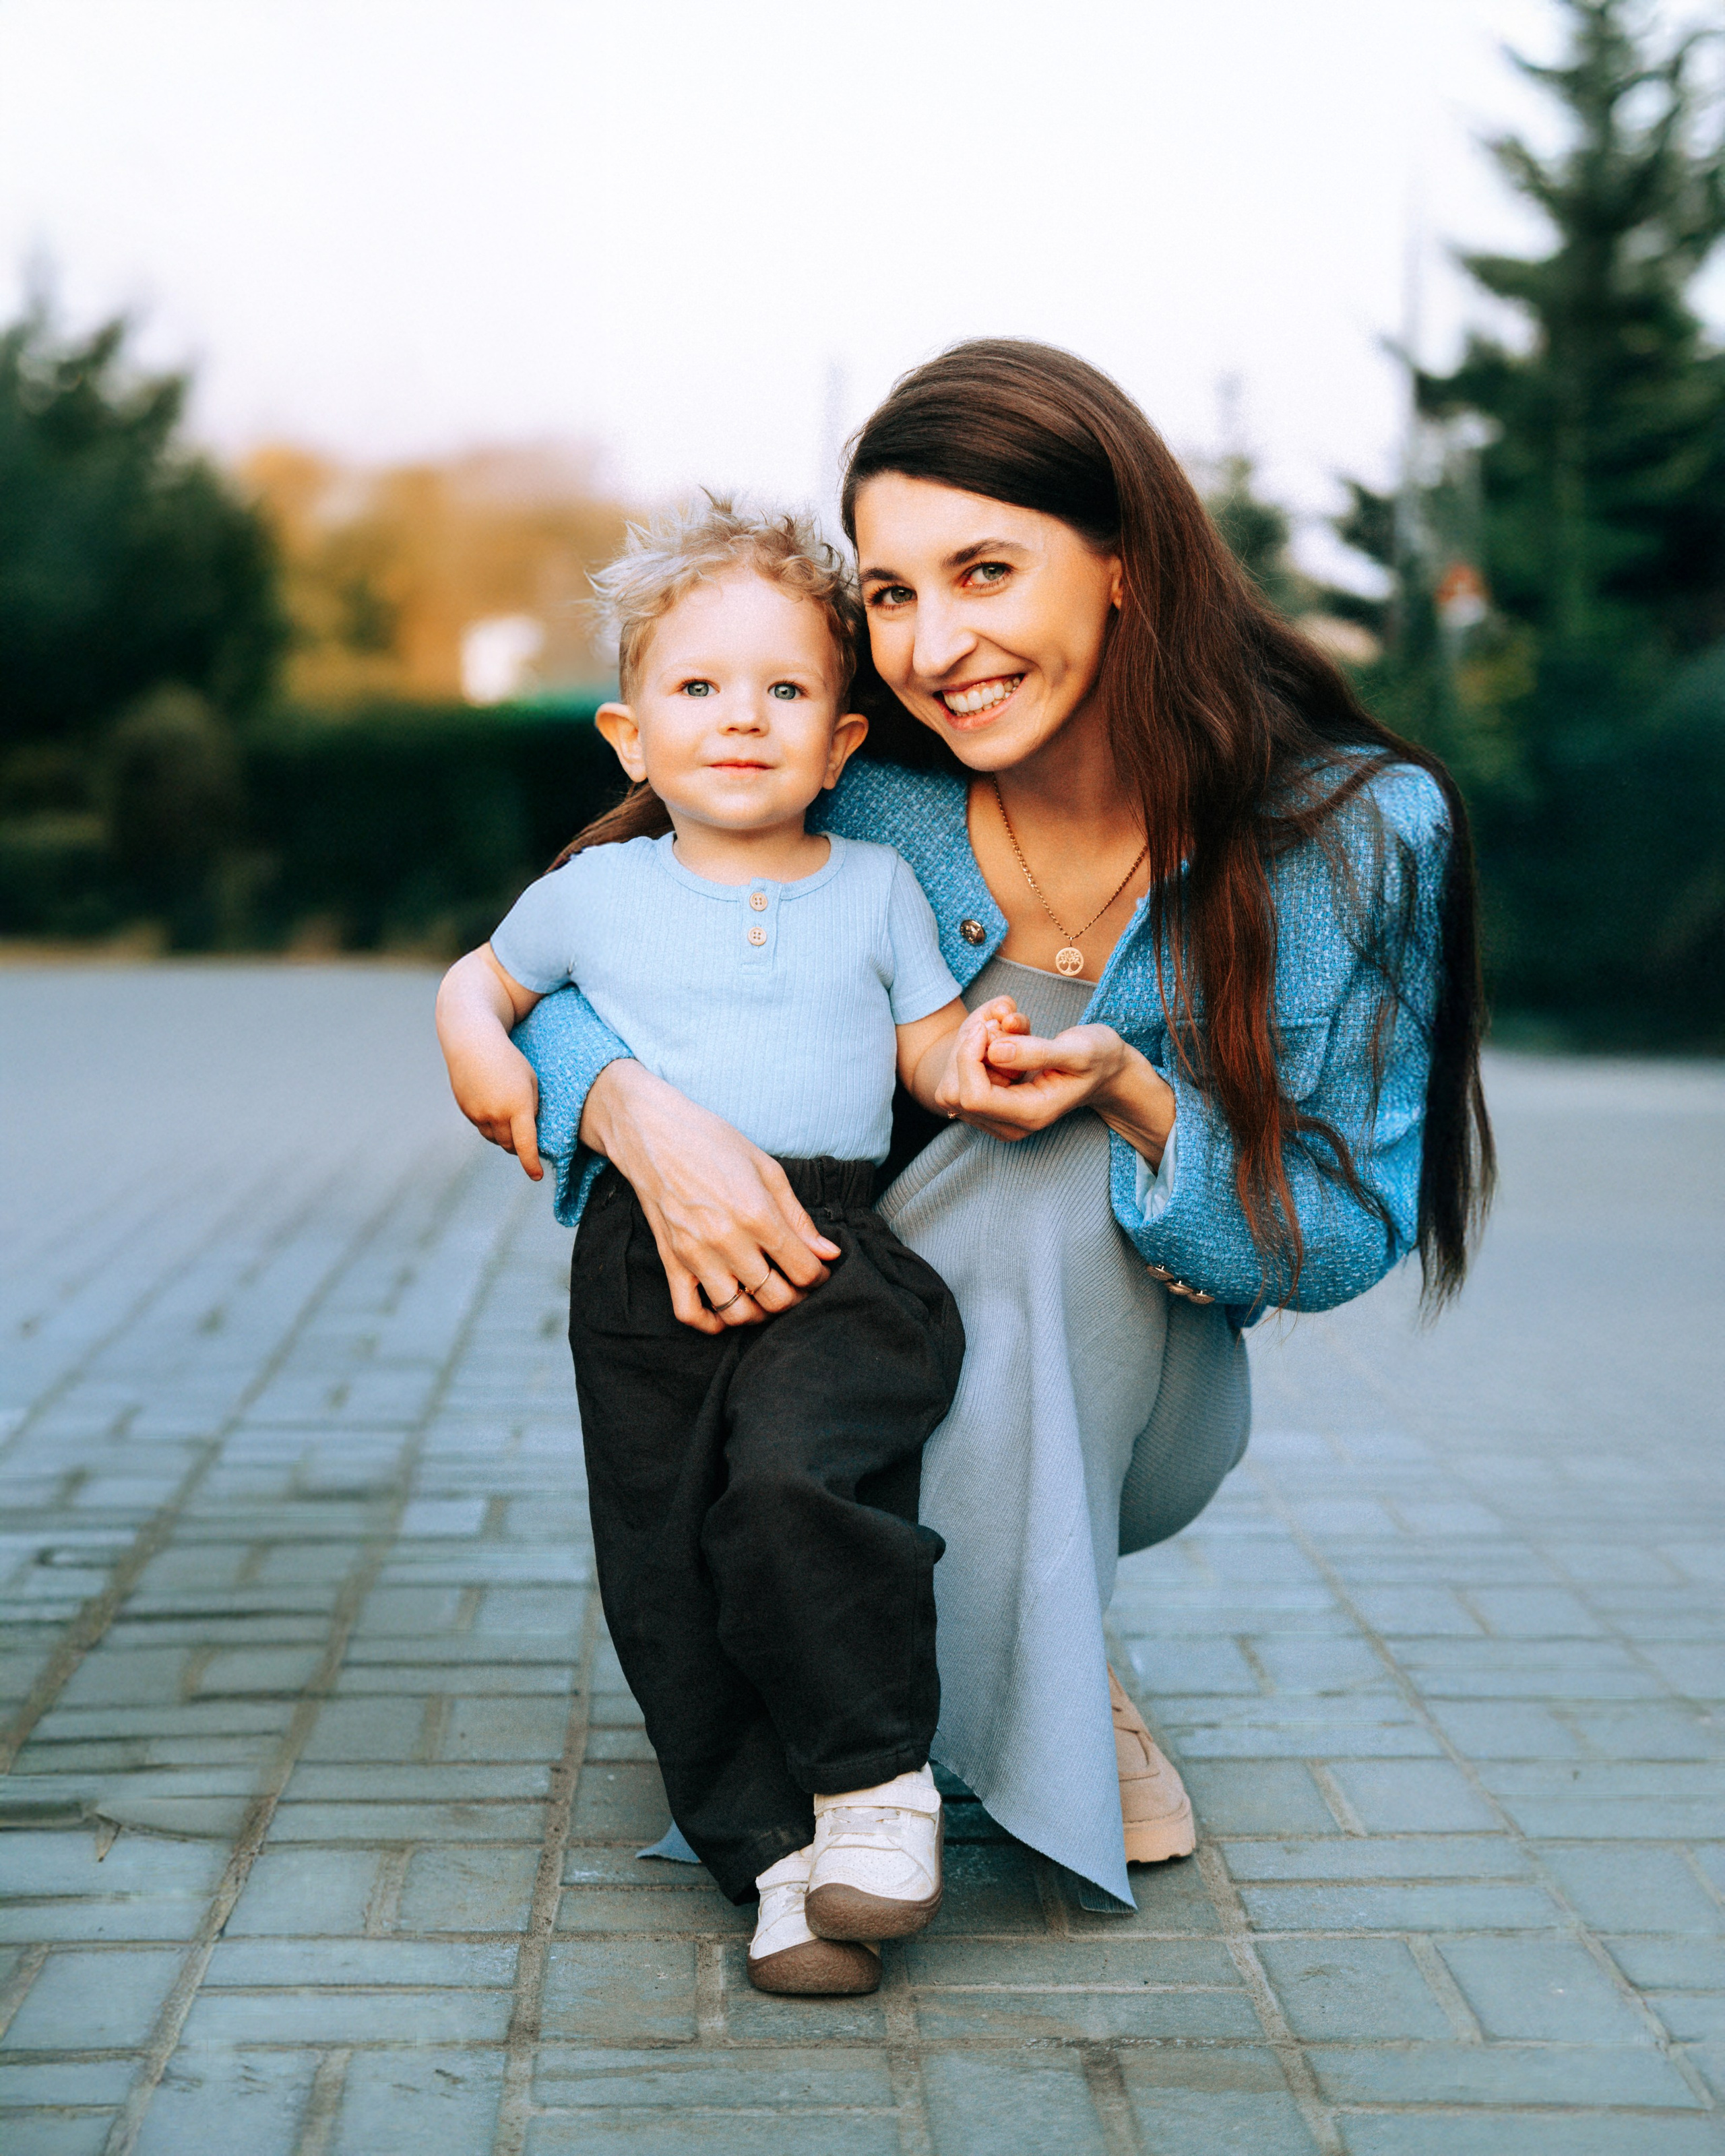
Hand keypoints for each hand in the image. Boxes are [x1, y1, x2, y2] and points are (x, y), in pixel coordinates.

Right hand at [446, 1039, 543, 1180]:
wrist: (473, 1042)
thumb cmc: (509, 1059)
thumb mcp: (531, 1080)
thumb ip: (532, 1108)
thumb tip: (529, 1132)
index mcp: (517, 1106)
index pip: (526, 1145)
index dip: (531, 1164)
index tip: (537, 1175)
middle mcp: (495, 1114)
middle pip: (510, 1145)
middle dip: (520, 1147)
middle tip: (528, 1142)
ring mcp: (477, 1114)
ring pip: (495, 1139)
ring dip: (505, 1137)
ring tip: (511, 1121)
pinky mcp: (466, 1111)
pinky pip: (482, 1128)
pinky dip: (491, 1126)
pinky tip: (495, 1109)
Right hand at [581, 1060, 842, 1334]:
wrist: (651, 1131)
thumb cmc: (712, 1142)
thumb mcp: (766, 1168)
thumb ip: (798, 1216)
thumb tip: (828, 1252)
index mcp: (756, 1213)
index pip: (802, 1269)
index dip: (819, 1275)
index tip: (818, 1269)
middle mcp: (726, 1240)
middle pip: (775, 1297)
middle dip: (797, 1297)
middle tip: (797, 1284)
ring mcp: (694, 1255)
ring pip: (737, 1313)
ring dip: (759, 1313)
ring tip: (767, 1296)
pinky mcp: (670, 1261)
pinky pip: (689, 1313)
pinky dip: (712, 1323)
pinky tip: (728, 1310)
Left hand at [936, 1020, 1175, 1161]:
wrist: (1105, 1069)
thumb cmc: (1097, 1057)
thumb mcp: (1079, 1049)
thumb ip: (1038, 1051)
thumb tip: (995, 1051)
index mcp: (1032, 1113)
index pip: (973, 1097)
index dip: (969, 1057)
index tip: (989, 1025)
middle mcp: (1010, 1124)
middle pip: (953, 1093)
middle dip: (965, 1051)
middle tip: (994, 1022)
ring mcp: (998, 1119)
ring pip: (950, 1088)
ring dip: (965, 1050)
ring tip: (998, 1026)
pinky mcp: (990, 1107)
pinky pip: (957, 1082)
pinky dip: (968, 1053)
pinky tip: (994, 1037)